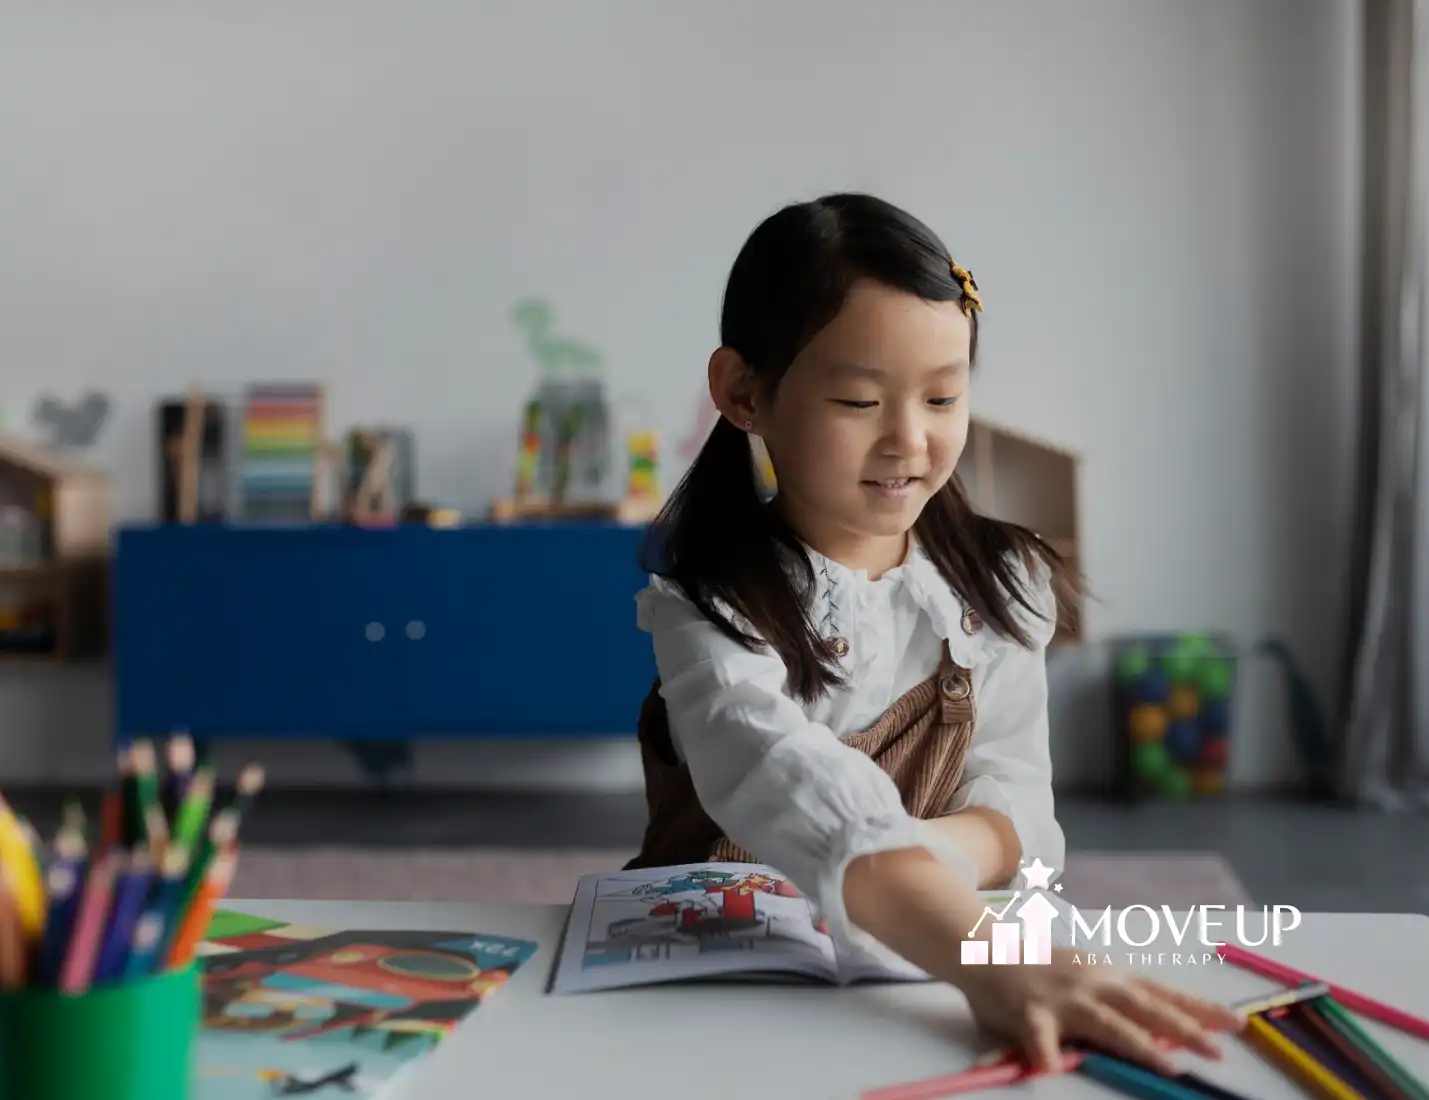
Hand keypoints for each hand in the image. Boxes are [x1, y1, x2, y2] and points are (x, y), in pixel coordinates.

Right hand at [957, 947, 1241, 1074]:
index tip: (1236, 1023)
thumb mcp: (1088, 977)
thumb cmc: (1042, 968)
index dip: (1200, 1009)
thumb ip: (1121, 1004)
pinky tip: (1052, 1069)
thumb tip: (1170, 1028)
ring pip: (1107, 1023)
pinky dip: (1046, 1052)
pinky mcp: (1030, 1012)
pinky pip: (1040, 1036)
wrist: (987, 947)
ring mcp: (1063, 997)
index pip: (1163, 993)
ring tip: (1166, 1065)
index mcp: (1110, 975)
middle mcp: (1093, 983)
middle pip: (1145, 1008)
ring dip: (1139, 1044)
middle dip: (1184, 1029)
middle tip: (1218, 1050)